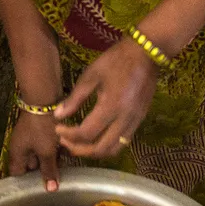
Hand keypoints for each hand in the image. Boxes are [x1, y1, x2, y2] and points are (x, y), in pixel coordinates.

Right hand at [9, 109, 62, 190]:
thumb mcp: (46, 151)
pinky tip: (67, 151)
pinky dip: (55, 149)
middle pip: (31, 166)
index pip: (17, 175)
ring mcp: (31, 138)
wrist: (45, 99)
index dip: (27, 184)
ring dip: (52, 160)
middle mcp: (21, 147)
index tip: (40, 189)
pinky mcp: (41, 130)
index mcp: (17, 154)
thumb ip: (48, 170)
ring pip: (41, 155)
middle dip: (43, 172)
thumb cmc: (42, 127)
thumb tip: (50, 190)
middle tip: (57, 180)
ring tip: (64, 166)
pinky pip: (47, 145)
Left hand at [53, 40, 159, 158]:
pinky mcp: (140, 120)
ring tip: (79, 144)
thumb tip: (58, 115)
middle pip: (101, 149)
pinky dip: (107, 145)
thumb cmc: (116, 60)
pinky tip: (96, 137)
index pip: (87, 133)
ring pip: (114, 149)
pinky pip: (122, 141)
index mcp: (112, 106)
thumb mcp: (91, 75)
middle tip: (65, 142)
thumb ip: (75, 98)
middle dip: (80, 150)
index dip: (69, 135)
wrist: (146, 53)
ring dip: (95, 152)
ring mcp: (135, 121)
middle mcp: (125, 119)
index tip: (57, 128)